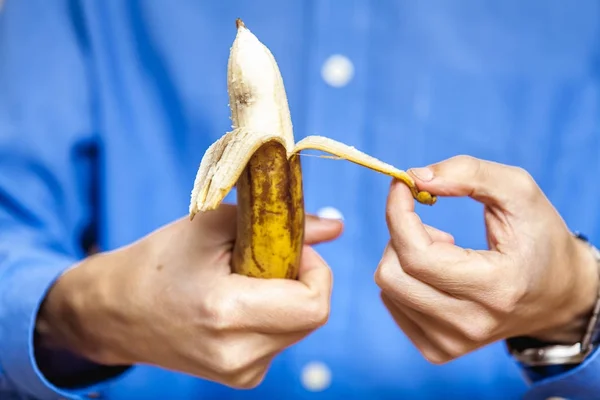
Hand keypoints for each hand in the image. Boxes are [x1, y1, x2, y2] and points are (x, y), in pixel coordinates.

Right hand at [36, 204, 342, 387]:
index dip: (316, 270)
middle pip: (311, 316)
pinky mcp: (241, 378)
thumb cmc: (158, 262)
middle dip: (302, 280)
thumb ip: (281, 225)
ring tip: (245, 280)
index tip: (291, 249)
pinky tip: (239, 302)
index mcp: (227, 314)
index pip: (314, 305)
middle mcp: (237, 355)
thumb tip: (336, 226)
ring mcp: (240, 373)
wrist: (116, 312)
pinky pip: (281, 340)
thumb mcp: (213, 227)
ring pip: (300, 328)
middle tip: (267, 258)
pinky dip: (274, 314)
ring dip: (288, 297)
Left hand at [375, 155, 598, 363]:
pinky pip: (392, 303)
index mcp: (495, 287)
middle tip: (432, 226)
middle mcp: (471, 323)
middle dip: (401, 234)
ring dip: (402, 256)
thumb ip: (469, 173)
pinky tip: (436, 274)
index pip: (417, 254)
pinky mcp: (438, 349)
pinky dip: (404, 278)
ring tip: (442, 250)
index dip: (398, 213)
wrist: (557, 295)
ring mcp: (452, 342)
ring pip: (388, 288)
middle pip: (392, 274)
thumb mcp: (519, 192)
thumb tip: (416, 178)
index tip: (402, 186)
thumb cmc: (538, 238)